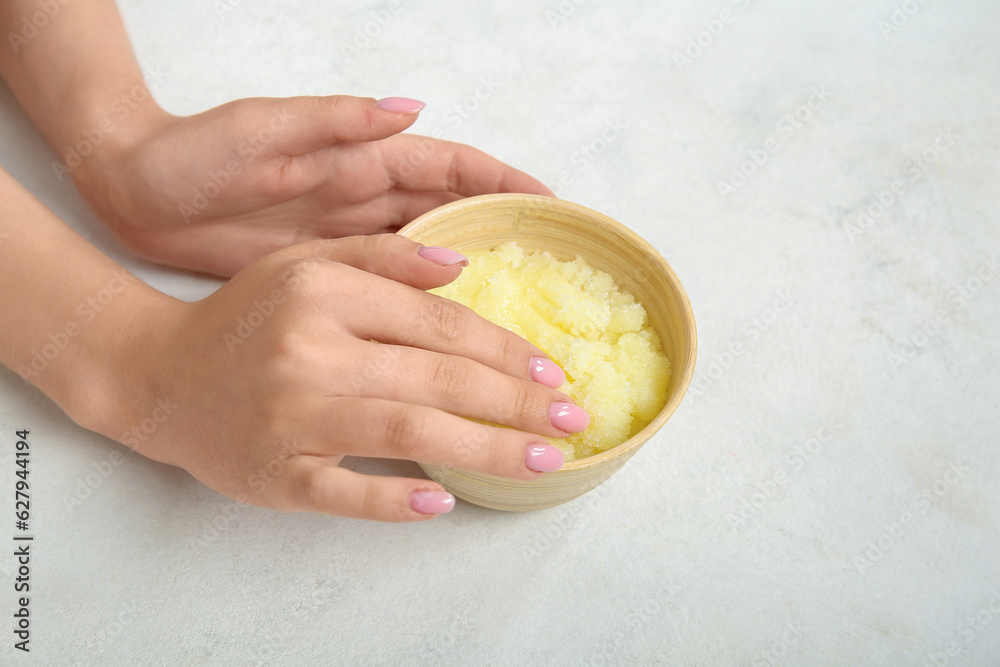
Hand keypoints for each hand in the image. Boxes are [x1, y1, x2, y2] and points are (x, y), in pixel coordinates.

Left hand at [75, 95, 553, 276]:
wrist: (134, 191)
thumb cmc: (193, 152)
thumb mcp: (260, 130)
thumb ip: (333, 122)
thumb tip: (409, 110)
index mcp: (355, 156)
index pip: (447, 164)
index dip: (500, 180)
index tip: (549, 202)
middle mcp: (362, 194)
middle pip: (451, 212)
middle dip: (503, 234)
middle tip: (549, 272)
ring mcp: (346, 234)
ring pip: (427, 254)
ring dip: (473, 276)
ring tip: (516, 309)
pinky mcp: (325, 269)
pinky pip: (389, 285)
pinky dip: (423, 301)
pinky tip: (449, 328)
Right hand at [108, 235, 585, 521]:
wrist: (158, 374)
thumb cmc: (245, 317)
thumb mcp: (306, 264)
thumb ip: (384, 257)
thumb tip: (462, 267)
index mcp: (324, 293)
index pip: (437, 324)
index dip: (504, 351)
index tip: (551, 373)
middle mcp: (308, 352)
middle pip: (435, 379)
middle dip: (515, 403)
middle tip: (571, 420)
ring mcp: (291, 419)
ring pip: (406, 435)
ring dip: (484, 450)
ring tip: (543, 460)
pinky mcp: (274, 476)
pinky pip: (346, 493)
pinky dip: (399, 501)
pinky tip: (448, 503)